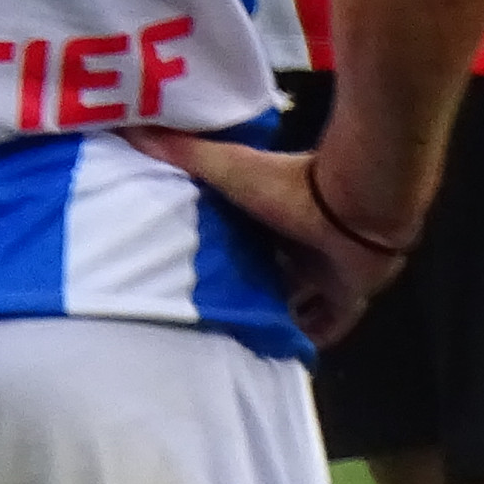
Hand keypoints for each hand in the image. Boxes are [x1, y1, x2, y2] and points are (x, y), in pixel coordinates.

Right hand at [128, 126, 417, 346]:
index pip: (244, 237)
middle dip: (247, 288)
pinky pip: (325, 325)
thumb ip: (184, 152)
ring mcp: (324, 272)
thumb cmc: (289, 186)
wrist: (353, 206)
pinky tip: (280, 354)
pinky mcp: (347, 298)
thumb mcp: (228, 167)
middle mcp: (296, 244)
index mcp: (271, 214)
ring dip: (274, 315)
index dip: (225, 252)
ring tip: (238, 339)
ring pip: (295, 300)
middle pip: (268, 272)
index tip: (196, 269)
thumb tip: (131, 129)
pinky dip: (305, 337)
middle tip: (211, 314)